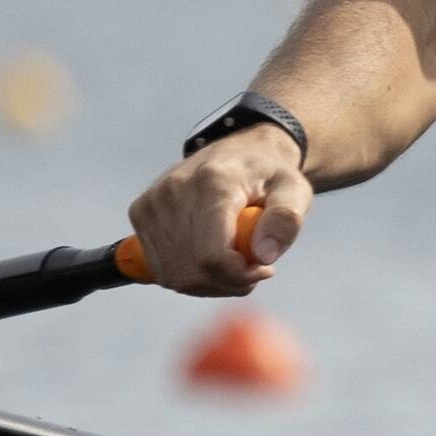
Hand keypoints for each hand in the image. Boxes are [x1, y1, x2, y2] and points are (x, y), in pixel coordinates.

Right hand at [127, 129, 307, 294]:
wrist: (237, 152)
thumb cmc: (268, 175)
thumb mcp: (295, 189)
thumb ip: (286, 220)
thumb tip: (263, 255)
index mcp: (212, 182)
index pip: (212, 255)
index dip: (240, 275)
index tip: (265, 268)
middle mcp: (173, 190)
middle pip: (194, 271)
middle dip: (230, 282)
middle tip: (254, 266)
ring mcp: (151, 202)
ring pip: (177, 276)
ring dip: (212, 283)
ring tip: (235, 261)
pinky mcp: (140, 213)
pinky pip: (163, 270)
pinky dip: (191, 276)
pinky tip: (210, 259)